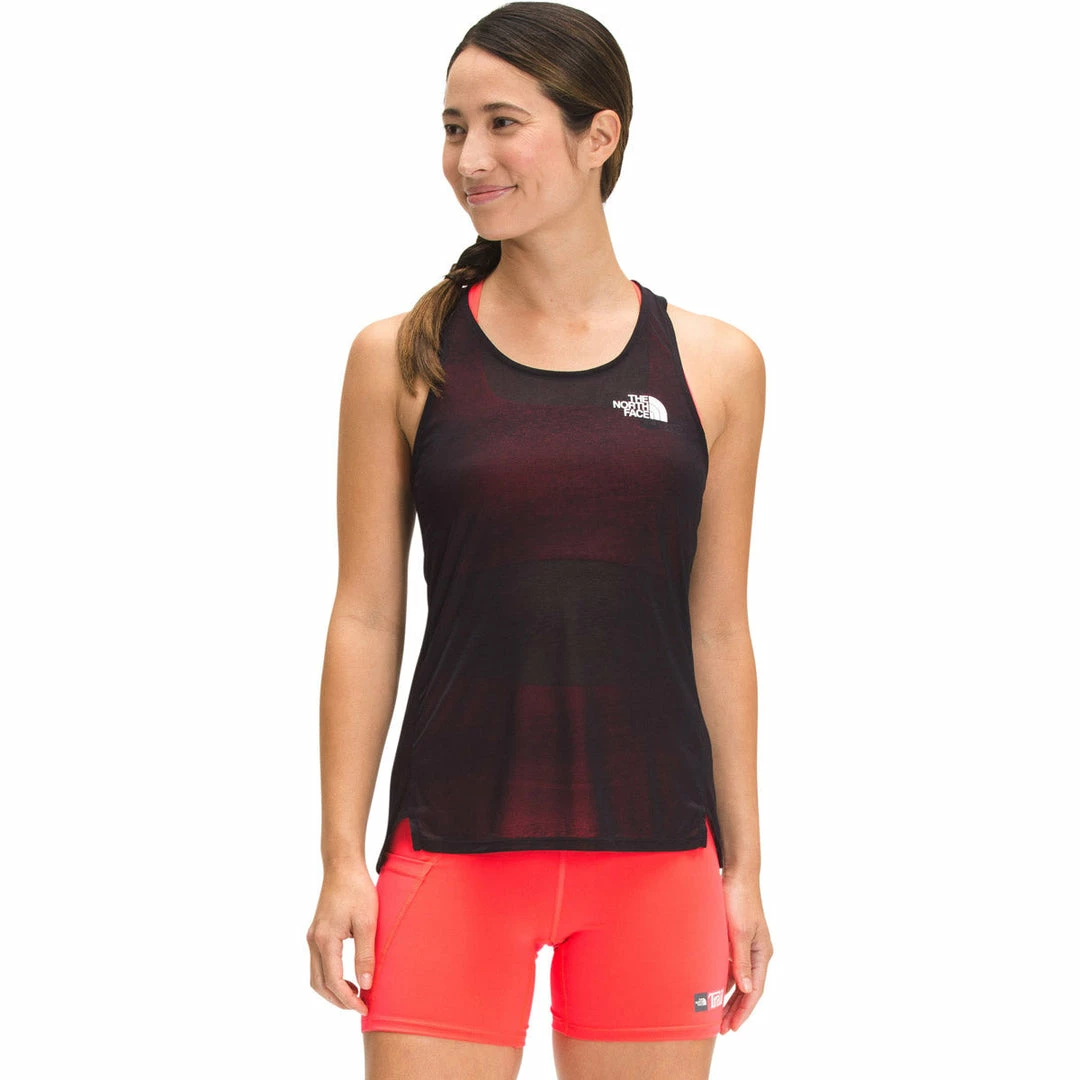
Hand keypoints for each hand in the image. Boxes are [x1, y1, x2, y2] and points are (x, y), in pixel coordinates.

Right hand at [307, 864, 377, 1015]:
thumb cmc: (357, 890)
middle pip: (319, 984)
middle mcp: (314, 941)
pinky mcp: (316, 932)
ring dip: (332, 990)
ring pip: (316, 975)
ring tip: (355, 994)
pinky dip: (330, 976)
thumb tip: (366, 985)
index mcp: (325, 940)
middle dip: (338, 1000)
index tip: (365, 1008)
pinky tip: (347, 976)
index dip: (349, 1000)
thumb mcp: (367, 922)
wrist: (343, 866)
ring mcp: (313, 936)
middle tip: (360, 1006)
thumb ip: (365, 954)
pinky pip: (318, 963)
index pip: (333, 982)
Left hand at [720, 869, 772, 1032]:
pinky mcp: (735, 937)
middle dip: (735, 1009)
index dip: (744, 1011)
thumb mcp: (739, 932)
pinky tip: (712, 988)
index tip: (733, 1027)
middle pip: (747, 989)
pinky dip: (723, 979)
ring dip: (728, 996)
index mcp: (762, 953)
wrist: (736, 873)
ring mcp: (746, 945)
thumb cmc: (739, 900)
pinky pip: (730, 966)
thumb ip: (741, 962)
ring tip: (716, 1015)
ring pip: (738, 979)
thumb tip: (746, 990)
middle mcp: (757, 952)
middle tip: (722, 1029)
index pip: (755, 990)